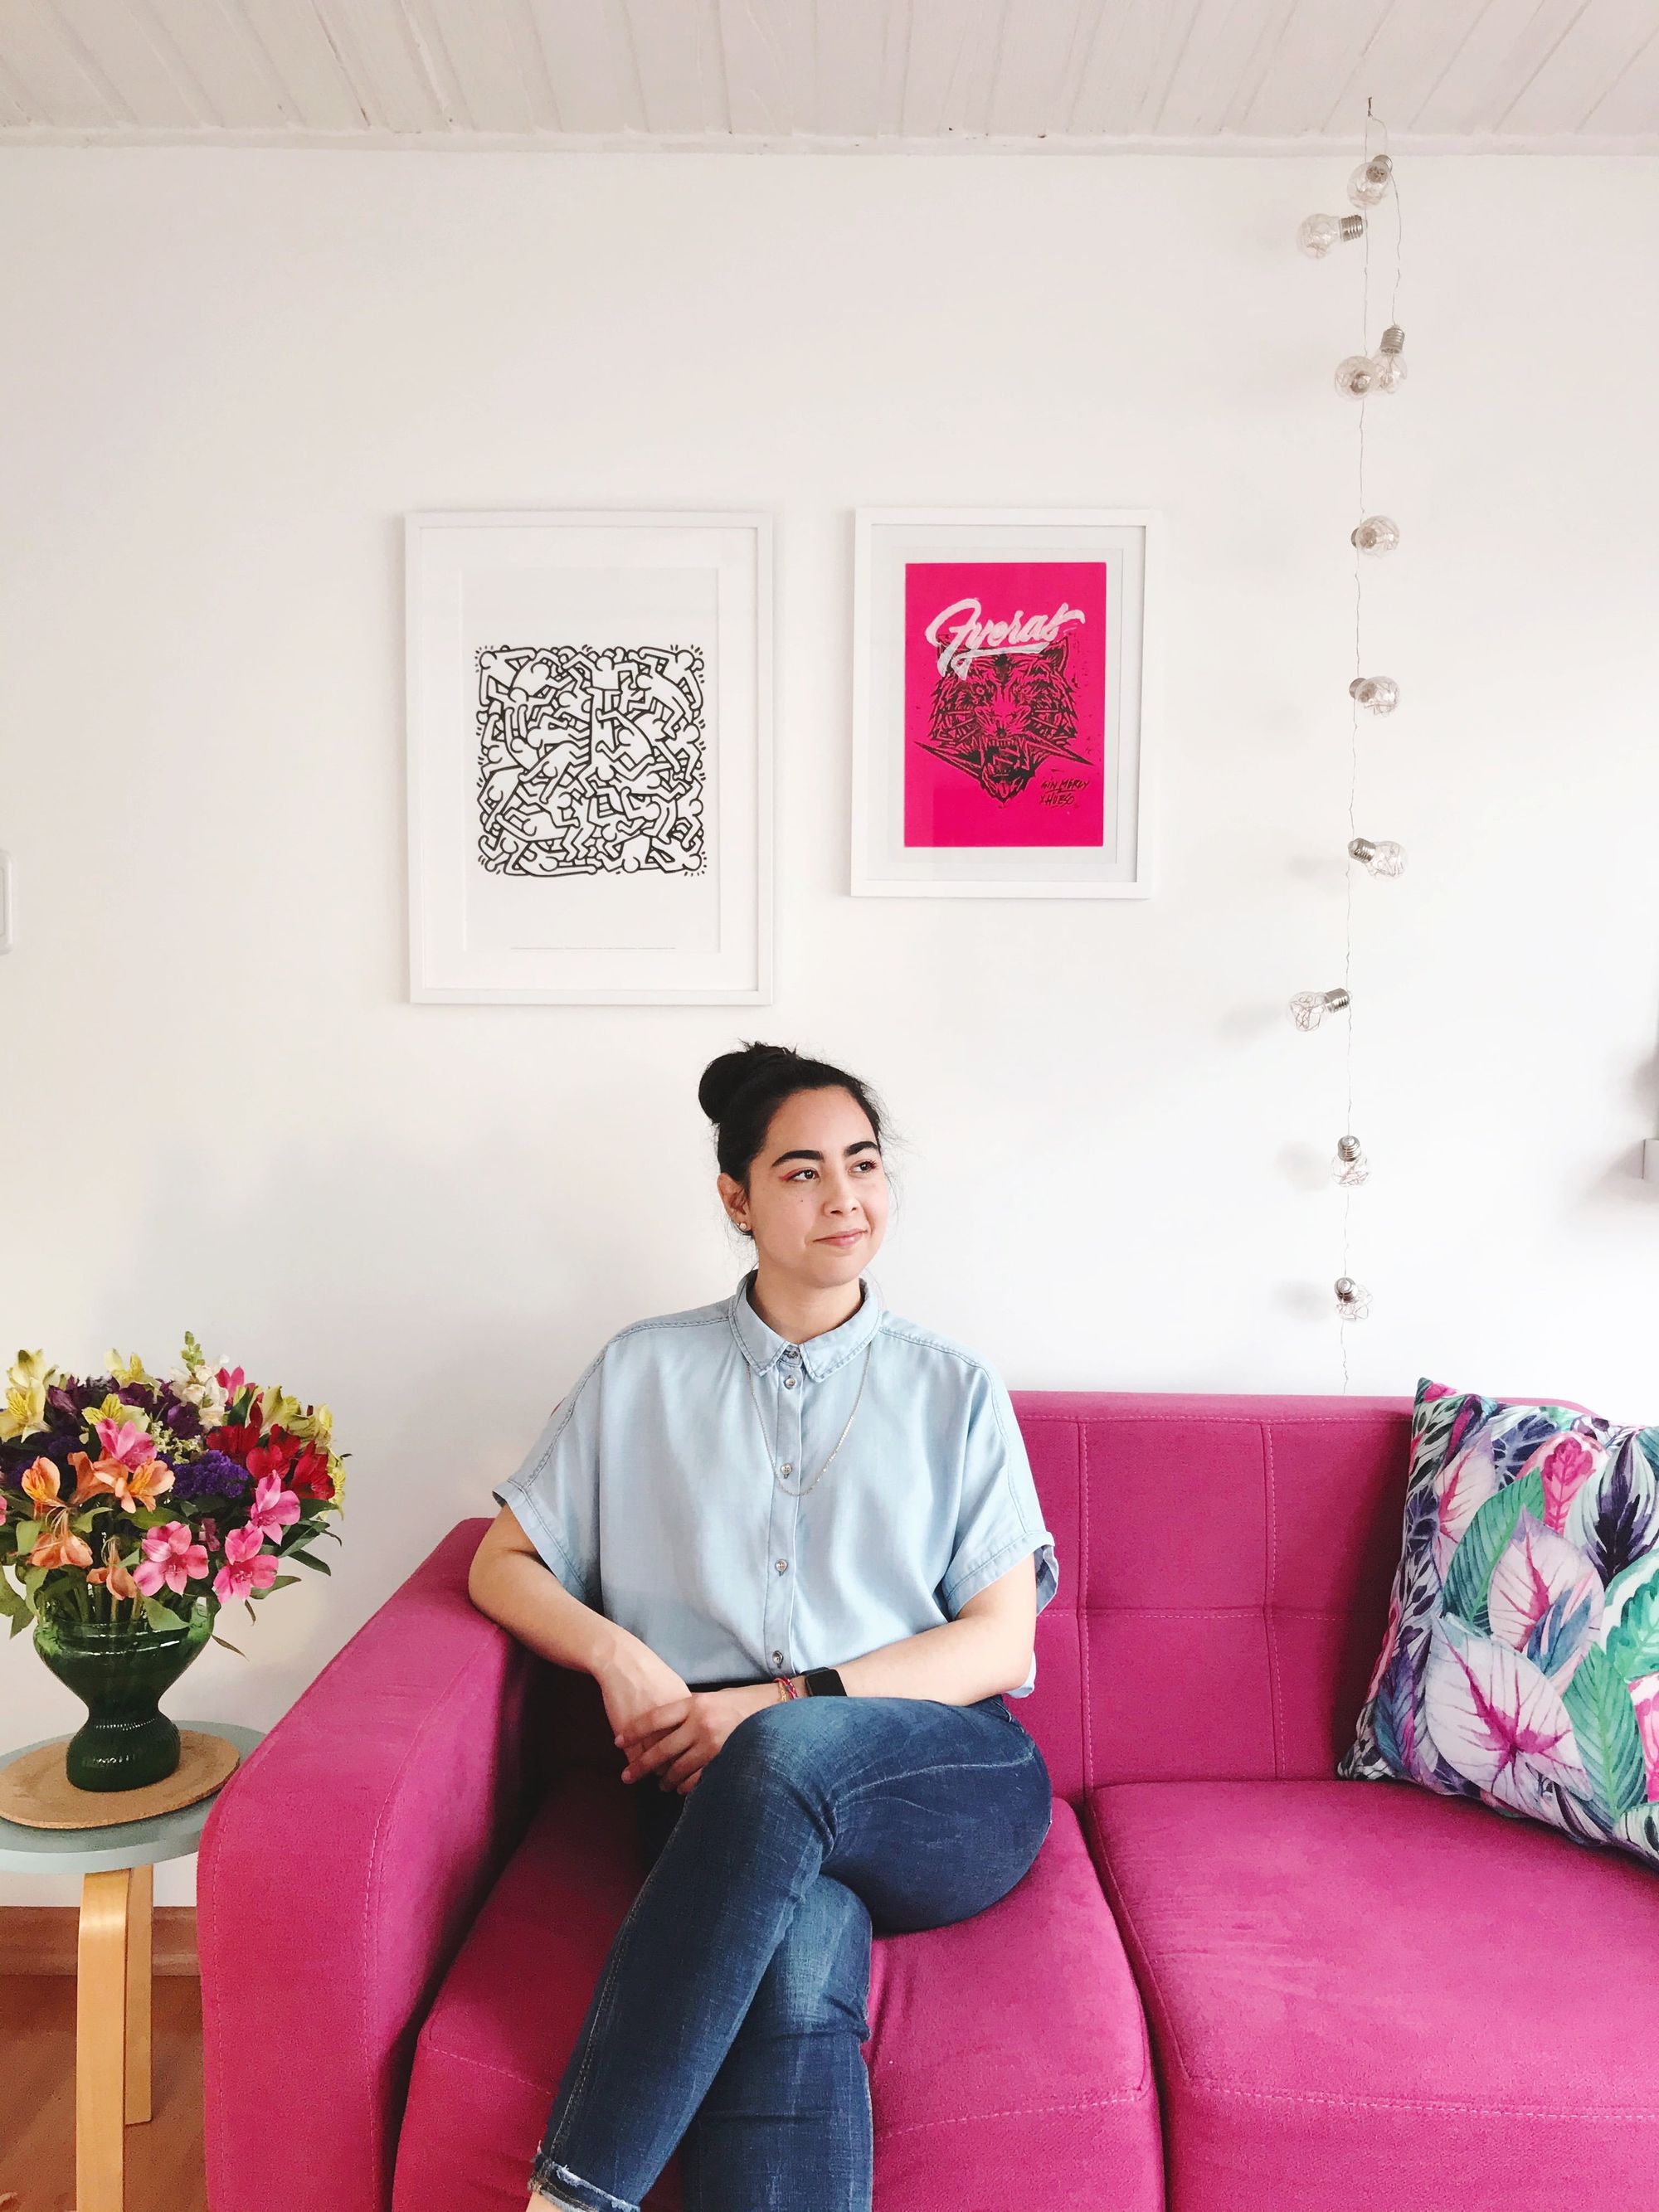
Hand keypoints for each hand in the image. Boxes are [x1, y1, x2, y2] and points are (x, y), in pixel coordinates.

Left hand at [613, 1683, 774, 1794]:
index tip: (618, 1741)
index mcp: (694, 1704)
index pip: (654, 1719)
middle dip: (640, 1765)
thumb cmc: (741, 1701)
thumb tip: (663, 1726)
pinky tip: (680, 1789)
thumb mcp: (711, 1698)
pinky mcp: (723, 1760)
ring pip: (677, 1768)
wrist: (776, 1709)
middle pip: (660, 1749)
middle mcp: (700, 1724)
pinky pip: (697, 1779)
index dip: (633, 1731)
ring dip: (664, 1779)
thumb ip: (689, 1710)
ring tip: (658, 1784)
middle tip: (627, 1775)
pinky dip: (685, 1787)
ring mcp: (712, 1744)